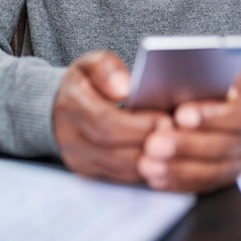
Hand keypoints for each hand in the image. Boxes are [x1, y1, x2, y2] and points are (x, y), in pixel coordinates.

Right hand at [53, 51, 164, 183]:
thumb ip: (107, 69)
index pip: (106, 122)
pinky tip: (165, 156)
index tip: (165, 119)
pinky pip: (123, 178)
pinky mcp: (90, 174)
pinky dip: (146, 169)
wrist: (62, 106)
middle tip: (178, 135)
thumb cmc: (86, 81)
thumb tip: (124, 89)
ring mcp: (79, 160)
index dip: (138, 124)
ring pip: (122, 169)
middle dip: (150, 144)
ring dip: (152, 160)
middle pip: (115, 151)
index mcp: (71, 105)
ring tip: (176, 145)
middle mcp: (70, 138)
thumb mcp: (92, 63)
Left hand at [137, 71, 240, 192]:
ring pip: (214, 171)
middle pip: (224, 146)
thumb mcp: (212, 68)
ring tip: (148, 163)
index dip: (210, 116)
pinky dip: (178, 182)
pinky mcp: (227, 176)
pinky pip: (204, 185)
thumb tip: (174, 80)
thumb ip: (199, 75)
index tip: (180, 114)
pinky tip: (156, 177)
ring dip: (178, 169)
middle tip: (154, 143)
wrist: (225, 97)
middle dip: (186, 145)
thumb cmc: (213, 78)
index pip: (239, 113)